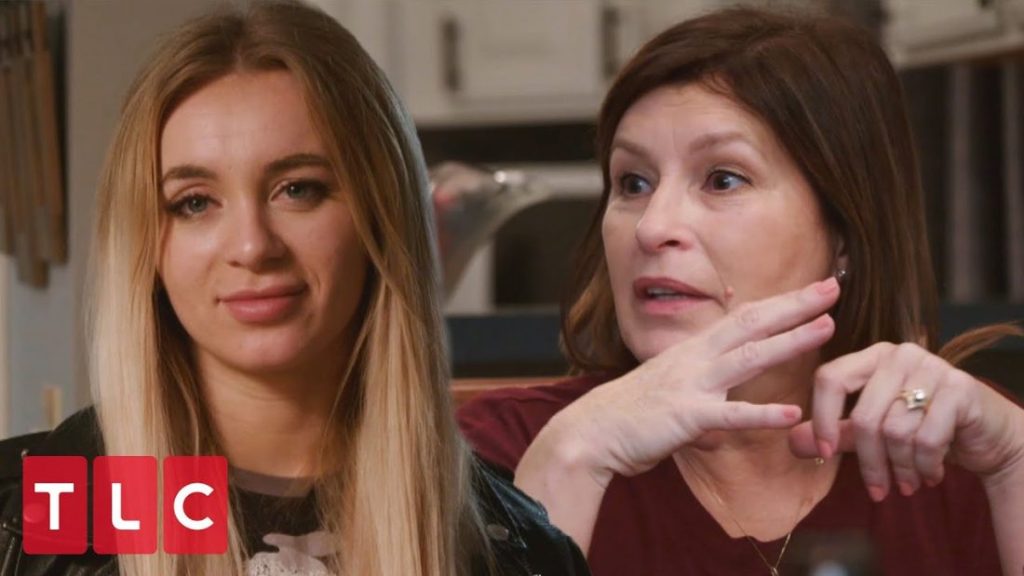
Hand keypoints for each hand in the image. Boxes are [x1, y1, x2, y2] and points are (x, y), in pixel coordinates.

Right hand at [547, 278, 840, 482]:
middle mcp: (696, 359)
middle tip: (832, 287)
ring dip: (790, 341)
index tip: (813, 290)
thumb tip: (719, 413)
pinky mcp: (686, 416)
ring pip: (749, 358)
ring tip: (827, 328)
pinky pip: (730, 416)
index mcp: (693, 351)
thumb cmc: (629, 416)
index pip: (744, 318)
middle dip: (794, 305)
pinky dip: (762, 415)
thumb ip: (700, 396)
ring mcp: (692, 384)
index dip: (781, 304)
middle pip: (752, 324)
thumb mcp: (670, 393)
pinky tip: (792, 415)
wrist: (591, 433)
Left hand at [789, 342, 1023, 499]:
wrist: (988, 434)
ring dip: (900, 468)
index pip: (830, 378)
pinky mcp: (960, 389)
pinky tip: (929, 475)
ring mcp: (933, 367)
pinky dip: (924, 466)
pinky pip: (927, 438)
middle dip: (869, 462)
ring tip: (907, 483)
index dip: (822, 418)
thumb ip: (834, 434)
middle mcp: (900, 355)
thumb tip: (792, 442)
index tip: (824, 453)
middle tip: (877, 490)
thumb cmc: (923, 428)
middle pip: (864, 416)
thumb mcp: (874, 432)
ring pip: (895, 431)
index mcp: (872, 356)